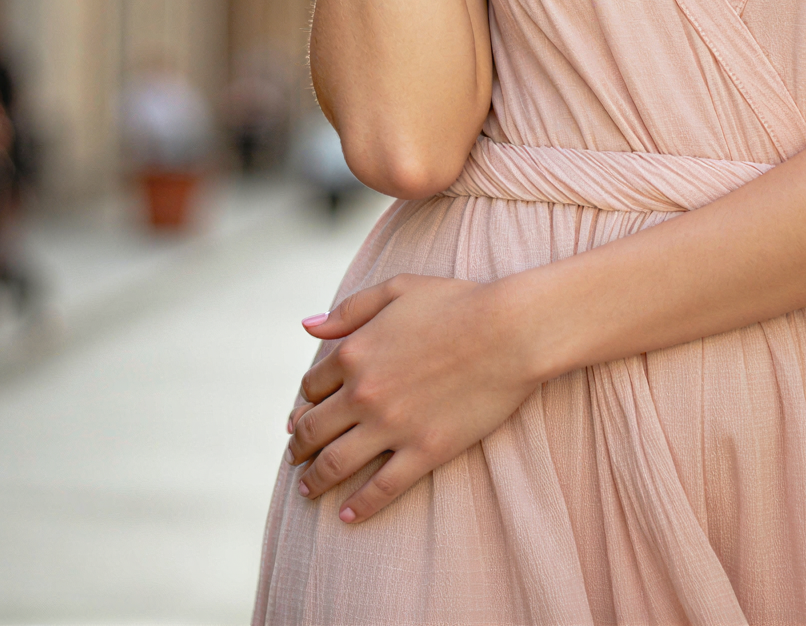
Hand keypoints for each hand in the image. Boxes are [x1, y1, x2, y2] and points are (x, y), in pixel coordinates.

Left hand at [284, 274, 540, 523]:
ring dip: (315, 480)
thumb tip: (307, 327)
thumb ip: (349, 310)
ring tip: (308, 489)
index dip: (305, 404)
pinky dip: (359, 506)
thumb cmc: (459, 303)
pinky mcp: (423, 451)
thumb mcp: (397, 290)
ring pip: (336, 464)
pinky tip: (347, 516)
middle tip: (295, 459)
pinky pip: (381, 488)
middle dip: (299, 447)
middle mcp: (363, 393)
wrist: (510, 331)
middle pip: (313, 430)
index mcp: (353, 353)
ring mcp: (392, 426)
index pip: (311, 389)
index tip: (304, 415)